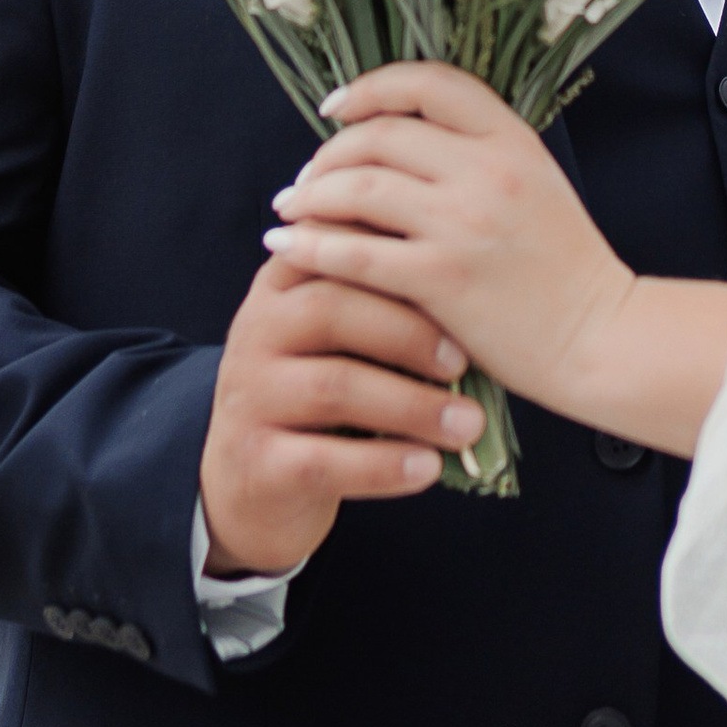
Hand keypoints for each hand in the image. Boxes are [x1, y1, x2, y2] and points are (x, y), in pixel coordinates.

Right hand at [196, 248, 483, 577]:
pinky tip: (428, 469)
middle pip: (331, 309)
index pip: (336, 248)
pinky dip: (383, 465)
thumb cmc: (320, 392)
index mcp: (283, 284)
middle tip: (467, 361)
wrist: (252, 478)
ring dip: (411, 405)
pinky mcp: (256, 461)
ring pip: (333, 386)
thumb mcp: (339, 336)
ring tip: (468, 424)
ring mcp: (250, 395)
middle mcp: (256, 329)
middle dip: (409, 333)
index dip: (397, 261)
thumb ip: (383, 302)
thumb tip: (476, 294)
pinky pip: (323, 460)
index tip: (463, 281)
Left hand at [269, 67, 633, 416]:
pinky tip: (286, 247)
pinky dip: (310, 246)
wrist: (599, 336)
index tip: (338, 107)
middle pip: (381, 134)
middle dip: (330, 151)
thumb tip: (397, 138)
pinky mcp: (442, 279)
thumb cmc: (564, 266)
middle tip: (306, 175)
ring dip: (311, 194)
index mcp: (512, 139)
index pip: (429, 83)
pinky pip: (356, 254)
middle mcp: (486, 170)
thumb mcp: (538, 183)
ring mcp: (463, 224)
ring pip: (359, 188)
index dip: (373, 88)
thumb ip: (479, 155)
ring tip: (290, 207)